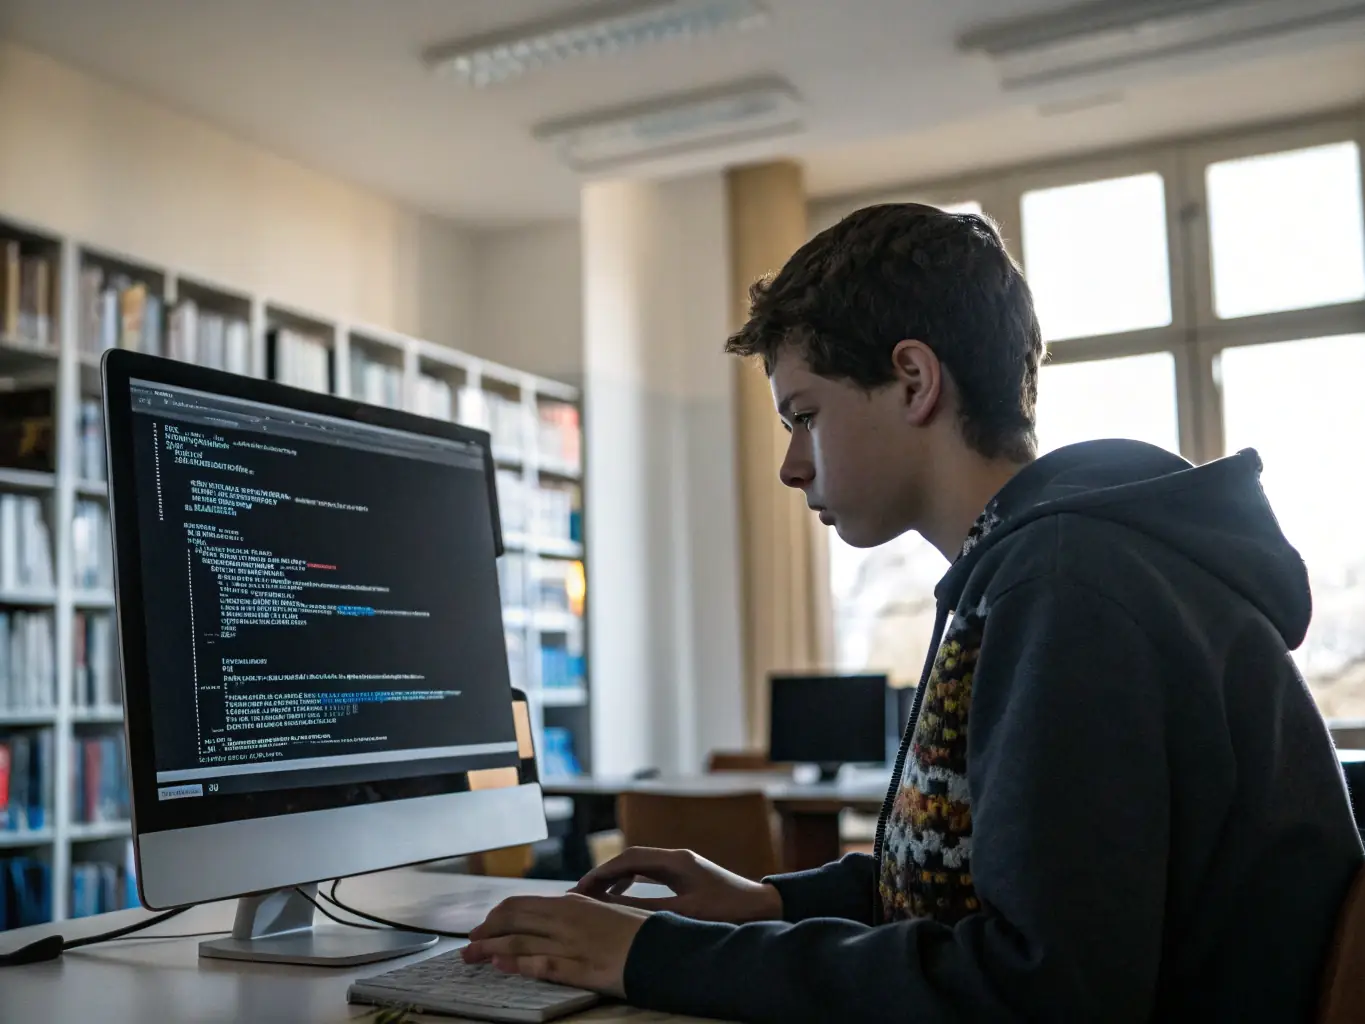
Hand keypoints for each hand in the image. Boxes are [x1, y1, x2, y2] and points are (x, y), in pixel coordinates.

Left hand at [462, 893, 648, 996]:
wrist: (664, 948)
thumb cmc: (635, 931)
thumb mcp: (603, 910)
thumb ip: (575, 912)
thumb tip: (550, 915)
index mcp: (571, 903)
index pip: (520, 904)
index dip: (495, 916)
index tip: (484, 926)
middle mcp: (567, 919)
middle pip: (513, 921)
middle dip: (486, 932)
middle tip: (469, 943)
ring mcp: (572, 944)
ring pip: (519, 943)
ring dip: (490, 950)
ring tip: (471, 956)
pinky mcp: (580, 968)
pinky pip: (542, 965)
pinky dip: (517, 965)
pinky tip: (500, 966)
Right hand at [569, 846, 782, 923]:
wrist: (763, 907)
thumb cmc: (728, 910)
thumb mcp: (685, 912)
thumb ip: (647, 907)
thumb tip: (612, 906)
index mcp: (676, 861)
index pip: (629, 859)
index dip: (601, 872)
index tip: (580, 888)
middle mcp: (677, 858)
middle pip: (631, 860)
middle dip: (603, 875)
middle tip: (579, 894)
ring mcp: (682, 865)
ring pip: (639, 866)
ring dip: (616, 879)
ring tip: (594, 897)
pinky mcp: (686, 876)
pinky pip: (650, 875)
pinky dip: (631, 883)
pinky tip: (620, 897)